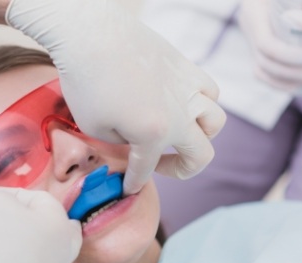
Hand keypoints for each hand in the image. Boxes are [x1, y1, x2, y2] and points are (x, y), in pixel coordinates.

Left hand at [6, 0, 225, 193]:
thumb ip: (120, 143)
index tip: (127, 188)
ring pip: (215, 121)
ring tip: (179, 136)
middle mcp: (180, 114)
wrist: (91, 35)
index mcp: (154, 134)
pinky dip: (203, 104)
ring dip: (201, 136)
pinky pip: (209, 91)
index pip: (147, 169)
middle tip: (161, 167)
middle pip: (201, 155)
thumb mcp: (93, 127)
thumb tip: (132, 142)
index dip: (134, 182)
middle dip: (182, 170)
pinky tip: (182, 104)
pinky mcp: (186, 66)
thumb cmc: (86, 82)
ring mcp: (188, 88)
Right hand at [239, 0, 301, 91]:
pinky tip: (301, 84)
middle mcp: (250, 24)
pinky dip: (280, 82)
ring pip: (262, 69)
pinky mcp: (259, 44)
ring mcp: (252, 35)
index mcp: (255, 10)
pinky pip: (262, 70)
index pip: (267, 45)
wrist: (277, 0)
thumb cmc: (295, 1)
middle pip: (265, 61)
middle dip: (293, 72)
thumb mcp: (298, 3)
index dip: (290, 56)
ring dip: (288, 80)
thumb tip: (293, 20)